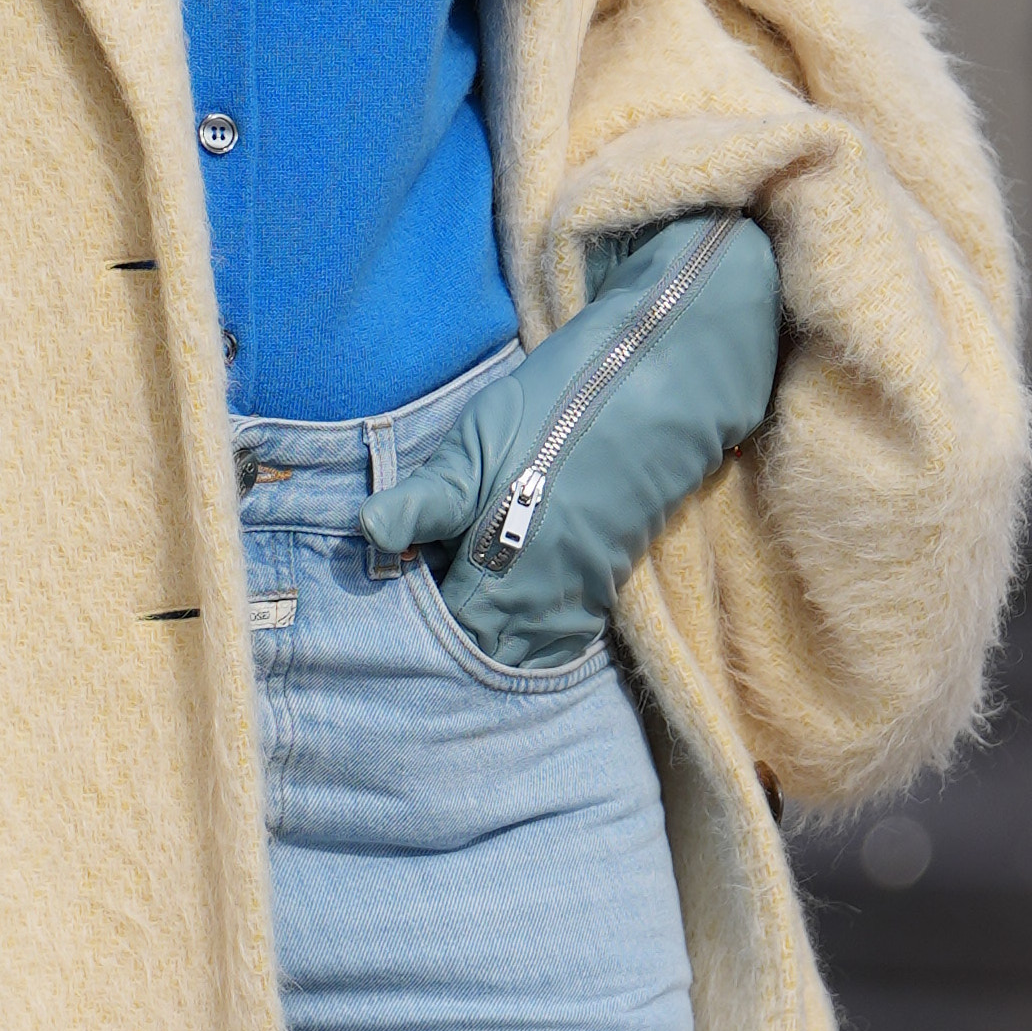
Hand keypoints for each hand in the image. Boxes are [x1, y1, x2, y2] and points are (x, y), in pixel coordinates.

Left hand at [380, 212, 780, 668]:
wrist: (665, 379)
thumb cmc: (561, 404)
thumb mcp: (478, 440)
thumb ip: (425, 500)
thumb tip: (367, 533)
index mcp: (500, 574)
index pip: (438, 633)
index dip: (408, 611)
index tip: (394, 575)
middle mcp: (541, 603)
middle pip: (478, 651)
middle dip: (446, 631)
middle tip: (425, 579)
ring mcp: (578, 597)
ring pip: (520, 650)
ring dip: (487, 632)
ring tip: (463, 583)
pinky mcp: (606, 581)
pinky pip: (559, 636)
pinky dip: (528, 629)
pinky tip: (506, 587)